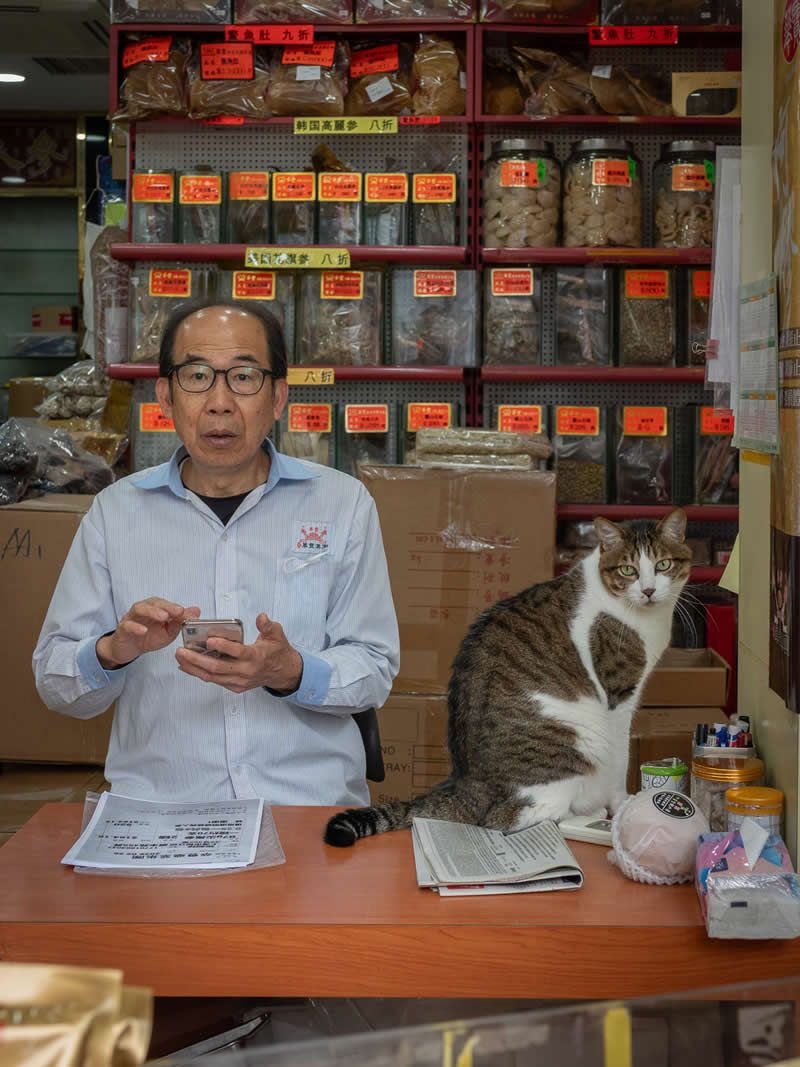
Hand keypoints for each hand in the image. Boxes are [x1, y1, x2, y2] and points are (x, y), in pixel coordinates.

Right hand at [97, 598, 200, 669]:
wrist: (129, 649)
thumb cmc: (149, 637)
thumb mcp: (168, 632)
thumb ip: (180, 622)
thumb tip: (196, 610)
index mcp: (156, 608)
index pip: (167, 604)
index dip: (177, 608)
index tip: (188, 614)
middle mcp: (144, 609)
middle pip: (154, 602)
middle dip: (167, 606)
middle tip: (178, 612)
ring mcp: (132, 617)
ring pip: (139, 608)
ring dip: (152, 612)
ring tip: (163, 617)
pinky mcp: (123, 628)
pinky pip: (127, 625)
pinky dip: (135, 627)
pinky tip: (143, 631)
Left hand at [175, 612, 303, 694]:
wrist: (283, 672)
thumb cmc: (277, 651)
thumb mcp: (277, 634)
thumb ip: (267, 625)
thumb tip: (261, 617)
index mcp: (256, 657)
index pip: (237, 653)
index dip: (223, 647)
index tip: (209, 640)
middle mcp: (246, 672)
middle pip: (218, 668)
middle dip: (197, 659)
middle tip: (181, 650)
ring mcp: (239, 681)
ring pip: (212, 677)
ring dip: (193, 668)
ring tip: (179, 658)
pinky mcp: (234, 686)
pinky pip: (213, 681)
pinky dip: (198, 674)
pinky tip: (187, 666)